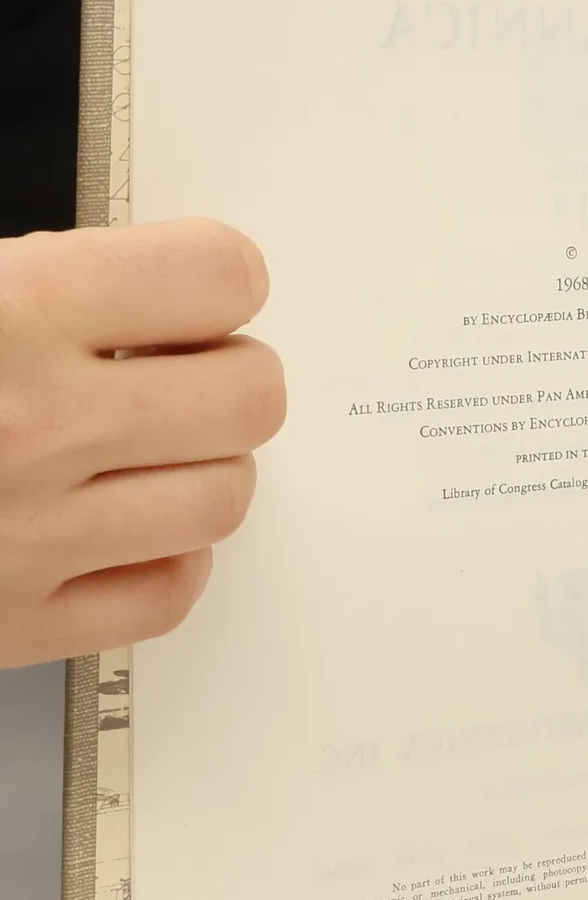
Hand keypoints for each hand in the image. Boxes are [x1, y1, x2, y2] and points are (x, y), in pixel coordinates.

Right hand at [0, 220, 284, 666]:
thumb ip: (60, 282)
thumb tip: (168, 288)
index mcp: (11, 311)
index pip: (219, 275)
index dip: (211, 283)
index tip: (186, 297)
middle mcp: (33, 423)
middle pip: (251, 397)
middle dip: (225, 378)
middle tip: (171, 375)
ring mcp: (27, 536)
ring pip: (226, 498)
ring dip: (201, 469)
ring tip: (136, 449)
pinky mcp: (13, 623)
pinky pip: (168, 594)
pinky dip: (162, 561)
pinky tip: (114, 526)